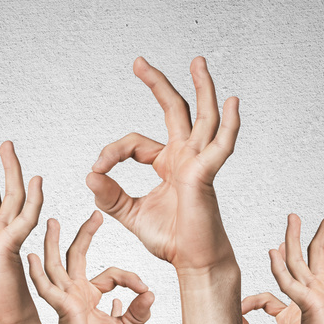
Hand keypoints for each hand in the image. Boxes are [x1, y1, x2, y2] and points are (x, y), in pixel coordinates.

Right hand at [28, 211, 154, 323]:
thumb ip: (138, 311)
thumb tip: (152, 295)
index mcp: (90, 294)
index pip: (111, 273)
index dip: (130, 278)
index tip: (145, 288)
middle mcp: (75, 292)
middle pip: (77, 255)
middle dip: (85, 234)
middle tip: (95, 214)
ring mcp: (65, 298)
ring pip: (57, 264)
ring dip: (55, 243)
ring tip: (53, 222)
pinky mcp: (60, 308)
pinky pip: (46, 287)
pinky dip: (38, 273)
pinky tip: (32, 258)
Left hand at [86, 57, 240, 271]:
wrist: (193, 262)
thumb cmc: (170, 238)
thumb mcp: (130, 214)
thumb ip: (110, 195)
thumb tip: (90, 175)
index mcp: (168, 163)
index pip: (135, 143)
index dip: (111, 152)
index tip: (97, 170)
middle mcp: (185, 157)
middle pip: (175, 110)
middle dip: (157, 84)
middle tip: (139, 63)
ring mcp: (199, 162)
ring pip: (203, 117)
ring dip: (201, 88)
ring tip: (198, 62)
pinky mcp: (206, 174)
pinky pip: (221, 145)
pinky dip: (229, 125)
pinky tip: (233, 103)